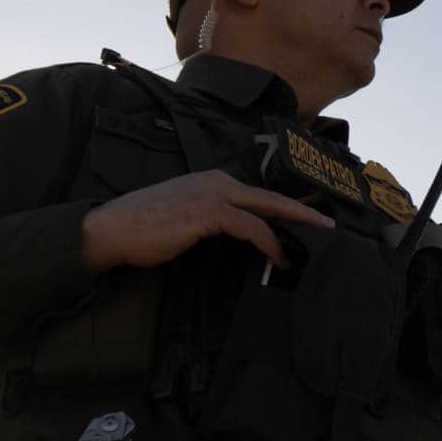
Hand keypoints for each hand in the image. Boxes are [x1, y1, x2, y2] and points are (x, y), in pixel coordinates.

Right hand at [80, 170, 333, 272]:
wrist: (112, 230)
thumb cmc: (144, 230)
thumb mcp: (185, 219)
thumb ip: (212, 220)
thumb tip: (238, 237)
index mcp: (212, 181)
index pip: (258, 196)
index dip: (286, 208)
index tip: (309, 221)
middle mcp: (217, 182)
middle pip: (272, 198)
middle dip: (303, 214)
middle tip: (329, 227)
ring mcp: (214, 195)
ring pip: (268, 211)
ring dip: (292, 233)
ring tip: (309, 250)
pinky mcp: (209, 213)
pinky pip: (253, 228)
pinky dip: (270, 244)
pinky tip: (280, 259)